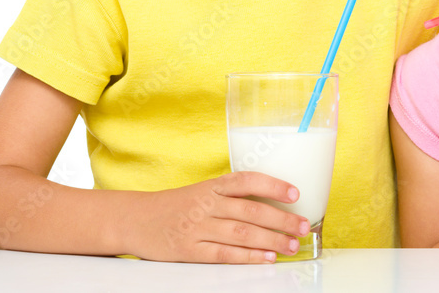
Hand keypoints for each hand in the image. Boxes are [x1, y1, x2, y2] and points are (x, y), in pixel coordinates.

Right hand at [128, 172, 310, 262]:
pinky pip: (224, 254)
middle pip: (250, 210)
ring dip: (271, 240)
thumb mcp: (203, 191)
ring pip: (241, 233)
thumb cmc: (177, 205)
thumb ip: (232, 196)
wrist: (136, 220)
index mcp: (212, 186)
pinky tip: (267, 258)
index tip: (295, 193)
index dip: (273, 185)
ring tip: (292, 246)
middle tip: (303, 226)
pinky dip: (248, 256)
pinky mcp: (190, 251)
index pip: (247, 180)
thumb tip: (273, 203)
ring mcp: (198, 228)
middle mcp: (206, 204)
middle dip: (281, 219)